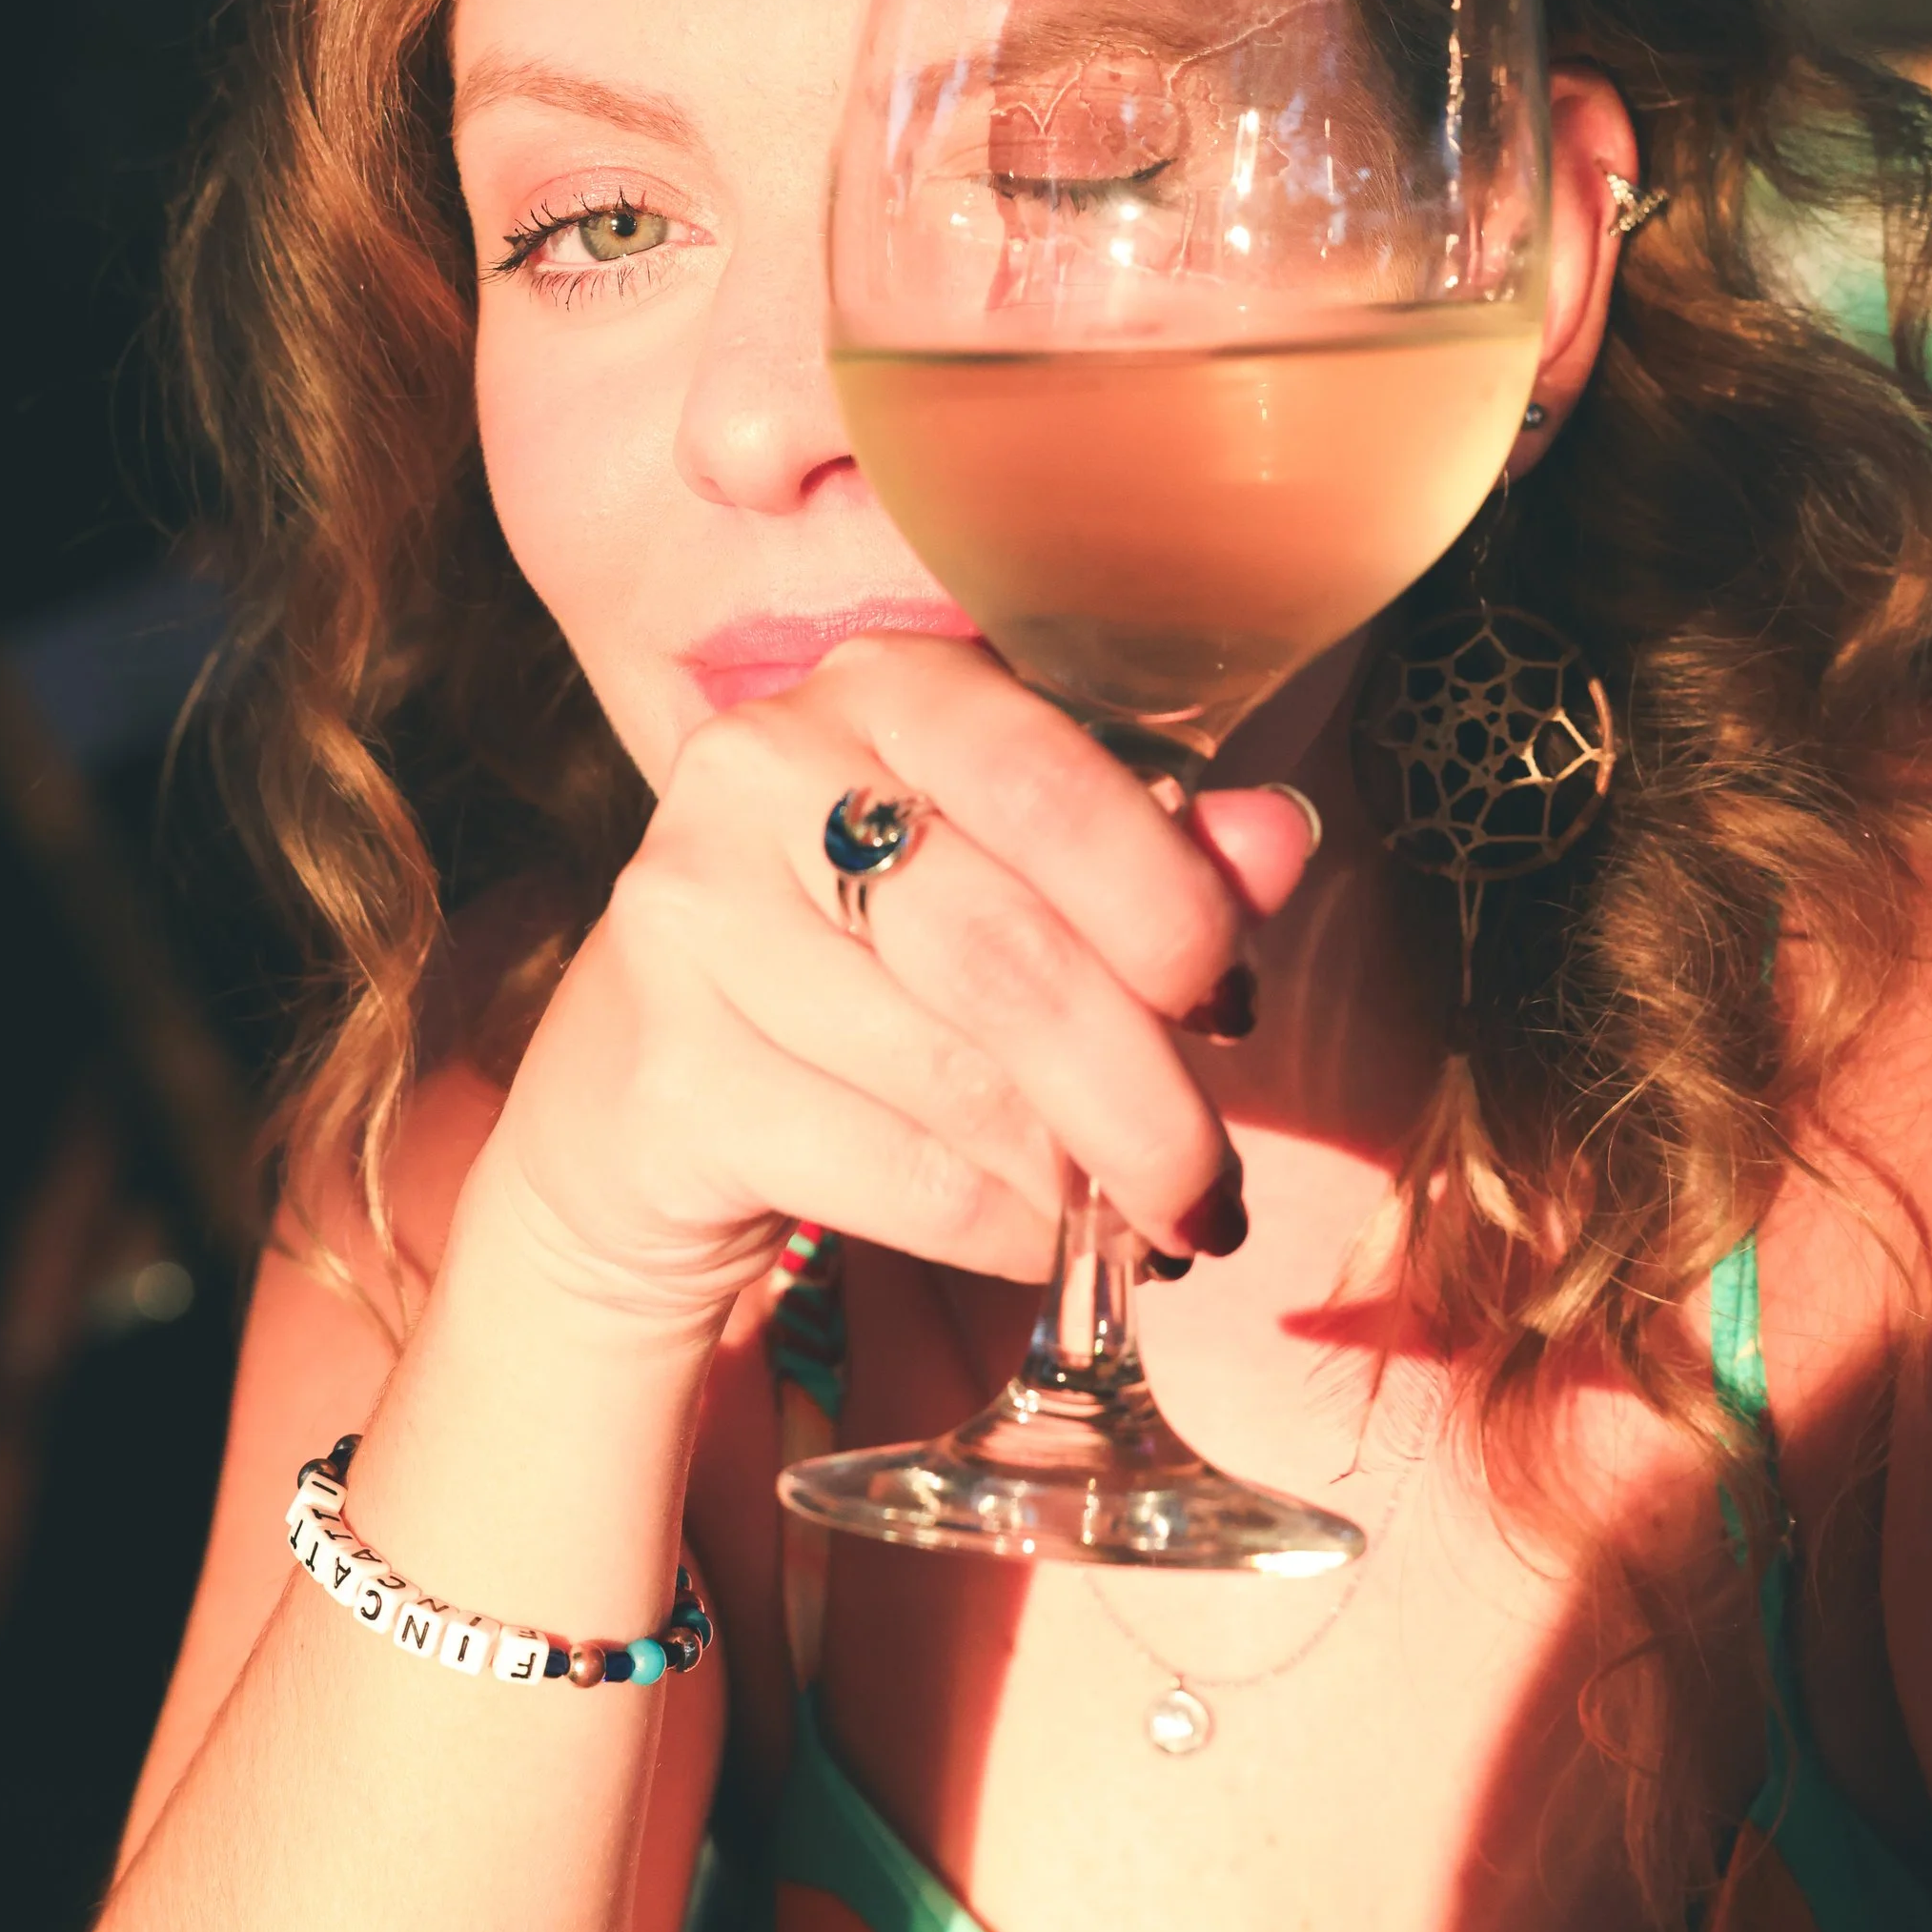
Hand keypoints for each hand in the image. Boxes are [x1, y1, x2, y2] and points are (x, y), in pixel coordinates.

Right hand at [478, 634, 1317, 1330]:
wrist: (648, 1090)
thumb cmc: (872, 959)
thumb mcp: (1012, 878)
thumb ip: (1149, 855)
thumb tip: (1283, 838)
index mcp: (877, 688)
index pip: (1048, 781)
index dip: (1167, 906)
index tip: (1234, 1011)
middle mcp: (762, 770)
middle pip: (1008, 955)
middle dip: (1143, 1098)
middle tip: (1215, 1193)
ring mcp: (693, 918)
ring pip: (957, 1081)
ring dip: (1081, 1180)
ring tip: (1146, 1224)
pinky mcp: (668, 1073)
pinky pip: (896, 1172)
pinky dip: (999, 1228)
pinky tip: (1039, 1244)